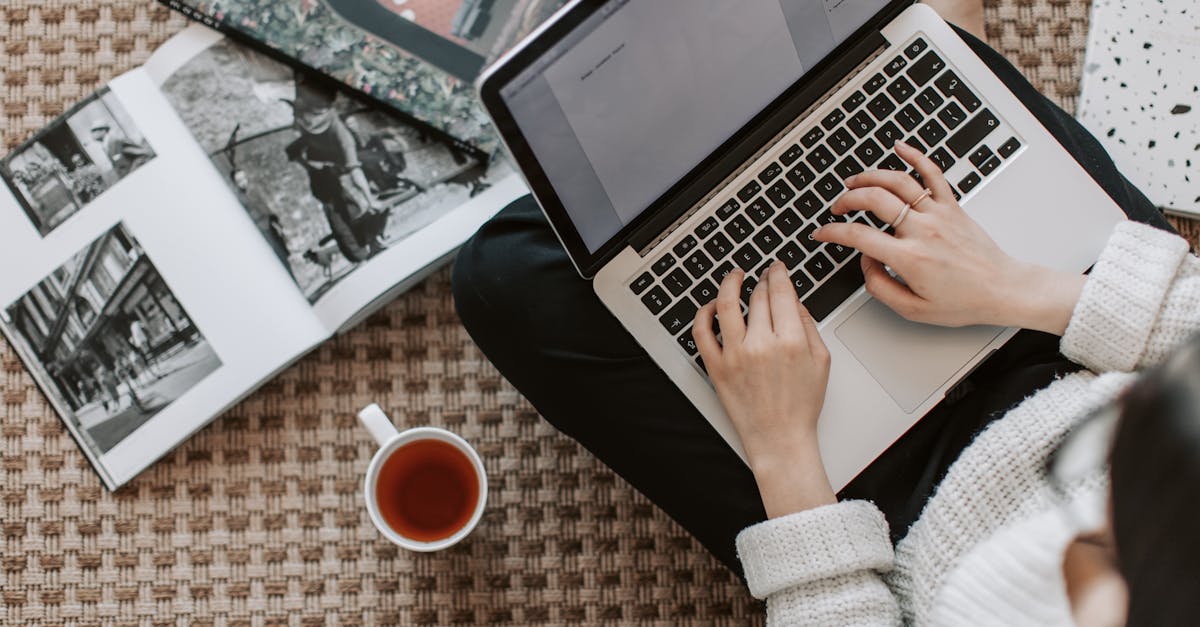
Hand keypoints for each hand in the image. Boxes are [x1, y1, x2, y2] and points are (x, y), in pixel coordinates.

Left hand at [693, 262, 835, 516]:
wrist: (780, 439)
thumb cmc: (801, 405)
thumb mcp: (821, 361)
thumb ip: (808, 326)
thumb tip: (794, 301)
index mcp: (790, 341)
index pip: (781, 292)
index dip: (778, 273)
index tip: (777, 267)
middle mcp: (761, 345)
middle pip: (757, 296)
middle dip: (761, 280)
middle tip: (762, 275)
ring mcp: (735, 355)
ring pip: (727, 305)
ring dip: (730, 284)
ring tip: (734, 276)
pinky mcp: (716, 367)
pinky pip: (702, 332)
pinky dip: (704, 314)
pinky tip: (712, 306)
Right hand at [813, 141, 1084, 334]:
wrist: (1003, 289)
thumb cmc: (964, 301)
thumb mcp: (913, 310)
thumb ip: (880, 287)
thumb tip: (866, 262)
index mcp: (910, 258)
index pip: (859, 237)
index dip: (832, 232)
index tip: (822, 233)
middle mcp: (923, 230)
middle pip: (874, 200)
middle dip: (847, 200)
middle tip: (837, 208)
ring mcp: (939, 214)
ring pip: (898, 181)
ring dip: (870, 177)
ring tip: (854, 181)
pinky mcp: (953, 206)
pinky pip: (932, 173)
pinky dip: (915, 155)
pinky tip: (900, 147)